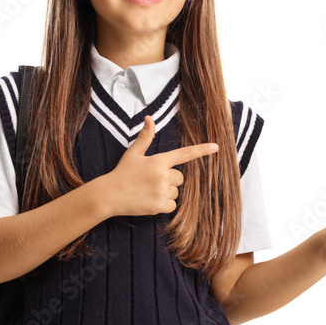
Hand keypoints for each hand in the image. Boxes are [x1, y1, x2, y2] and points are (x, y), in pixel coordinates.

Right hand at [98, 114, 219, 217]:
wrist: (109, 195)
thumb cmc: (122, 173)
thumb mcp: (133, 153)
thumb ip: (145, 137)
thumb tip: (150, 118)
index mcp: (159, 161)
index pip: (184, 154)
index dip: (201, 150)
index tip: (216, 147)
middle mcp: (162, 175)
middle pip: (180, 178)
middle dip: (170, 180)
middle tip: (151, 181)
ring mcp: (161, 191)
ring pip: (176, 192)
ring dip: (166, 193)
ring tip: (148, 191)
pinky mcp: (159, 206)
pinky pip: (172, 205)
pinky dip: (164, 205)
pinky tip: (150, 201)